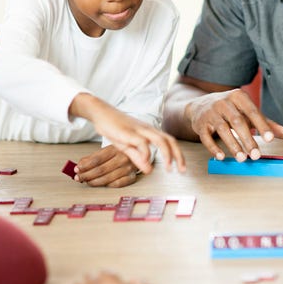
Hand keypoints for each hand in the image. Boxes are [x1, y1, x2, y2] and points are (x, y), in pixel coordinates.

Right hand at [71, 93, 185, 174]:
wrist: (101, 113)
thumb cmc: (115, 128)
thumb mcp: (127, 146)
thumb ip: (138, 158)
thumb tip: (149, 170)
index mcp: (149, 132)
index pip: (169, 141)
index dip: (178, 154)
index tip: (181, 168)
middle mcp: (147, 129)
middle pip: (169, 140)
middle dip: (178, 155)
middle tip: (182, 170)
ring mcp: (139, 130)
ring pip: (160, 140)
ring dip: (167, 154)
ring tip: (169, 168)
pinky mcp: (128, 132)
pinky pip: (142, 142)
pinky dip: (147, 153)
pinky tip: (146, 162)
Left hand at [73, 145, 138, 187]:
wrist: (141, 153)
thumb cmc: (121, 152)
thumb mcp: (107, 150)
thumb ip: (93, 157)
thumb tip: (79, 165)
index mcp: (116, 148)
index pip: (97, 159)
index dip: (85, 165)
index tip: (77, 169)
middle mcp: (124, 158)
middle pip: (101, 170)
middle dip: (87, 175)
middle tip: (78, 177)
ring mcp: (129, 168)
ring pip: (107, 178)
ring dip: (93, 181)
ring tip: (86, 181)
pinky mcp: (132, 177)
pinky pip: (116, 184)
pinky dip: (106, 184)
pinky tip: (99, 183)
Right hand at [186, 88, 282, 160]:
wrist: (200, 105)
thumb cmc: (231, 110)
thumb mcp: (248, 113)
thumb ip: (267, 123)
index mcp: (238, 96)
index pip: (252, 111)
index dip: (261, 125)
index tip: (270, 139)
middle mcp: (223, 102)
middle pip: (237, 121)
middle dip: (247, 139)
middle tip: (256, 155)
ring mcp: (210, 112)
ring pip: (222, 129)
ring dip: (233, 145)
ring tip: (242, 158)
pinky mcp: (200, 124)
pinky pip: (206, 137)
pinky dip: (214, 147)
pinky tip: (222, 157)